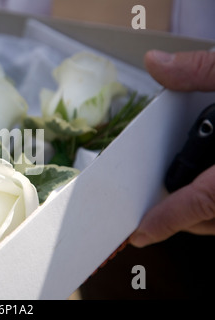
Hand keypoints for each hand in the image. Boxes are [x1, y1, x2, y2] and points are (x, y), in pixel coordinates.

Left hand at [130, 50, 214, 247]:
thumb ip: (202, 71)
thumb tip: (157, 64)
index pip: (202, 201)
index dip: (168, 221)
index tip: (140, 233)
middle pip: (211, 218)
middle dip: (179, 220)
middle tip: (151, 214)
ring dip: (199, 215)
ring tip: (177, 200)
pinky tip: (206, 183)